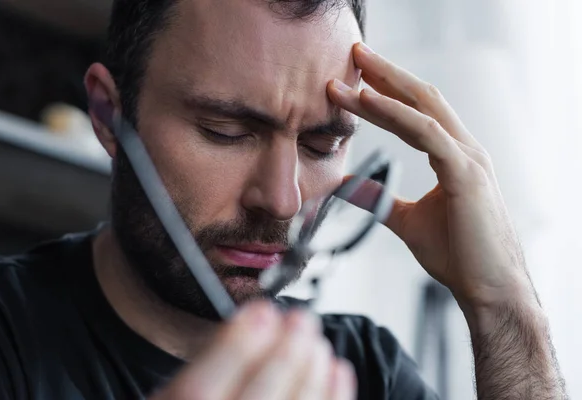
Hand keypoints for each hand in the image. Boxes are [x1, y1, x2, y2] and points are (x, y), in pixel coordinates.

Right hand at [151, 302, 355, 399]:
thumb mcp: (175, 391)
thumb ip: (205, 366)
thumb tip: (254, 322)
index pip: (199, 391)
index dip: (235, 348)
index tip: (261, 312)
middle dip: (284, 354)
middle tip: (301, 319)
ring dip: (311, 375)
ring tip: (317, 343)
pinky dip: (333, 398)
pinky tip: (337, 371)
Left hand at [327, 43, 536, 312]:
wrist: (487, 290)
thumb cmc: (457, 255)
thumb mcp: (408, 220)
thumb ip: (381, 200)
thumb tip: (350, 187)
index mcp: (454, 156)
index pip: (417, 111)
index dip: (387, 91)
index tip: (356, 78)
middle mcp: (464, 149)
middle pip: (422, 97)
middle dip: (387, 73)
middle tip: (355, 53)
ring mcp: (468, 158)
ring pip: (423, 107)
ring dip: (384, 86)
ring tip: (352, 71)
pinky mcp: (466, 174)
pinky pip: (426, 133)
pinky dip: (395, 114)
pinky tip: (369, 101)